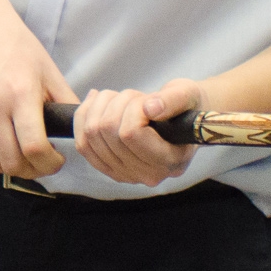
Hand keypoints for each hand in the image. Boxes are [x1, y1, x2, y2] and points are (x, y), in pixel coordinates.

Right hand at [0, 9, 76, 176]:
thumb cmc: (14, 45)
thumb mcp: (47, 69)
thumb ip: (65, 102)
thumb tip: (80, 130)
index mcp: (20, 94)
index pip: (34, 148)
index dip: (49, 164)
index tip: (55, 161)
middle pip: (10, 162)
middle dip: (31, 170)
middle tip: (37, 162)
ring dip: (5, 166)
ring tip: (15, 155)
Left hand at [72, 79, 201, 185]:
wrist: (182, 120)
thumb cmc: (186, 107)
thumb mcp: (187, 94)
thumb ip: (172, 100)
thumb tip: (150, 108)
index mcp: (171, 161)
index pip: (131, 134)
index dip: (132, 108)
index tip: (146, 100)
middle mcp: (148, 174)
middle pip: (107, 132)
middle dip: (116, 103)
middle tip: (134, 96)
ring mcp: (126, 175)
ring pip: (90, 135)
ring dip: (99, 106)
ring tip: (119, 98)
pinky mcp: (109, 169)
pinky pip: (82, 144)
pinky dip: (84, 117)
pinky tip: (97, 102)